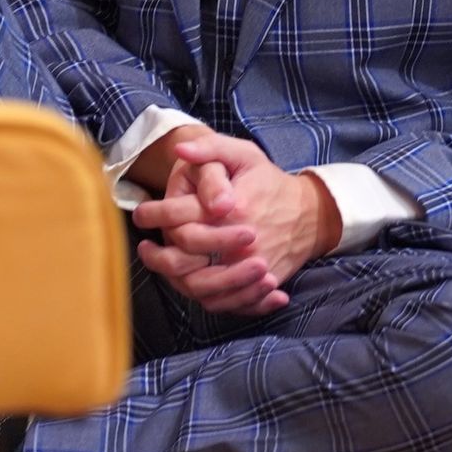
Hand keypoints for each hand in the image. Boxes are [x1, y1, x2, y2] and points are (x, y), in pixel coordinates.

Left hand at [129, 132, 335, 314]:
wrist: (311, 214)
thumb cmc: (270, 182)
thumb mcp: (244, 154)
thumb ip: (211, 148)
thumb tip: (180, 150)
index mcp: (234, 209)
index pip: (181, 220)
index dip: (154, 216)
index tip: (140, 215)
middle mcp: (242, 243)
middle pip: (186, 264)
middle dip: (159, 258)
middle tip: (146, 250)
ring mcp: (252, 268)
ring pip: (203, 289)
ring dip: (177, 282)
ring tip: (163, 268)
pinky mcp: (260, 285)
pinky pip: (227, 303)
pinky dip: (205, 298)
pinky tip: (191, 286)